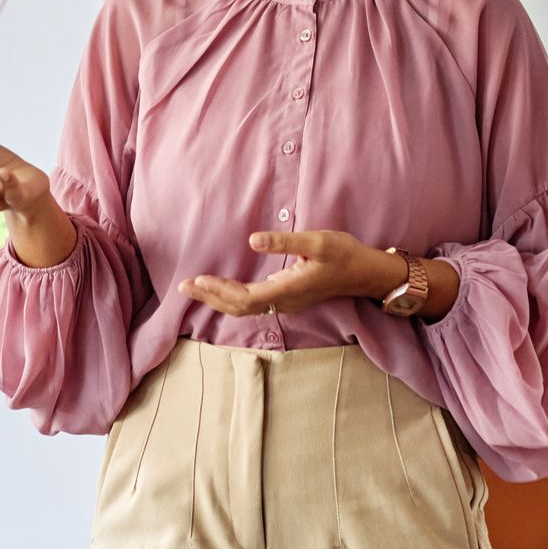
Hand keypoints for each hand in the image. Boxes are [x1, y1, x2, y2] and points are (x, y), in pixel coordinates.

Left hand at [179, 230, 400, 317]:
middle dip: (209, 297)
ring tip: (195, 289)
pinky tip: (221, 290)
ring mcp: (285, 302)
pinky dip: (231, 298)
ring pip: (244, 308)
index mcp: (287, 290)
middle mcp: (283, 301)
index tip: (197, 280)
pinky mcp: (287, 297)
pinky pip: (252, 304)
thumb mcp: (317, 241)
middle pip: (238, 307)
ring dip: (218, 299)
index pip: (244, 297)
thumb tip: (253, 240)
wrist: (365, 272)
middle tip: (182, 287)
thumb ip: (285, 241)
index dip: (219, 291)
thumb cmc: (344, 254)